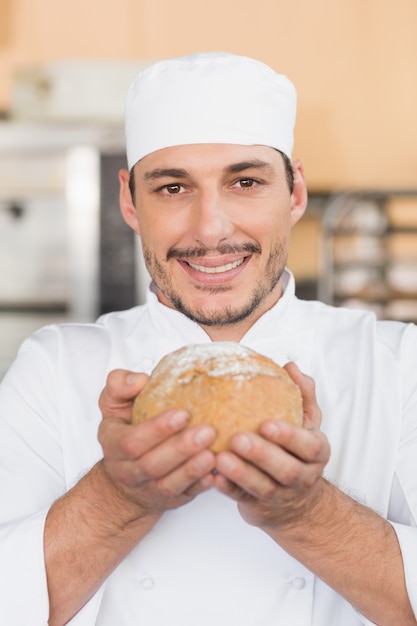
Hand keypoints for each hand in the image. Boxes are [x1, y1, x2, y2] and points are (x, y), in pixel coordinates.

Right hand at [98, 369, 216, 517]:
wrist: (125, 479)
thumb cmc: (125, 431)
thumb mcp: (115, 405)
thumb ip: (120, 385)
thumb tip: (139, 380)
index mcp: (114, 444)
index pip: (132, 441)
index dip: (157, 429)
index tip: (183, 413)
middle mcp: (129, 471)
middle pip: (153, 465)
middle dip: (181, 448)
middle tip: (208, 431)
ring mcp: (149, 489)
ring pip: (169, 484)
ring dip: (193, 469)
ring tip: (213, 453)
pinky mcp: (171, 499)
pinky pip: (186, 495)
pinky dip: (201, 486)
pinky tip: (216, 474)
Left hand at [213, 363, 329, 530]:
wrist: (295, 503)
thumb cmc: (297, 452)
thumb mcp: (307, 423)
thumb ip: (303, 394)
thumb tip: (291, 367)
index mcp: (315, 453)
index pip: (308, 446)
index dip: (289, 436)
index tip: (267, 424)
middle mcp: (301, 476)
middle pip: (285, 469)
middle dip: (261, 454)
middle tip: (238, 438)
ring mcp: (279, 495)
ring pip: (262, 487)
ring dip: (240, 473)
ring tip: (220, 458)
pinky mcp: (257, 506)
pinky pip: (241, 499)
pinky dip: (226, 489)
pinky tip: (211, 477)